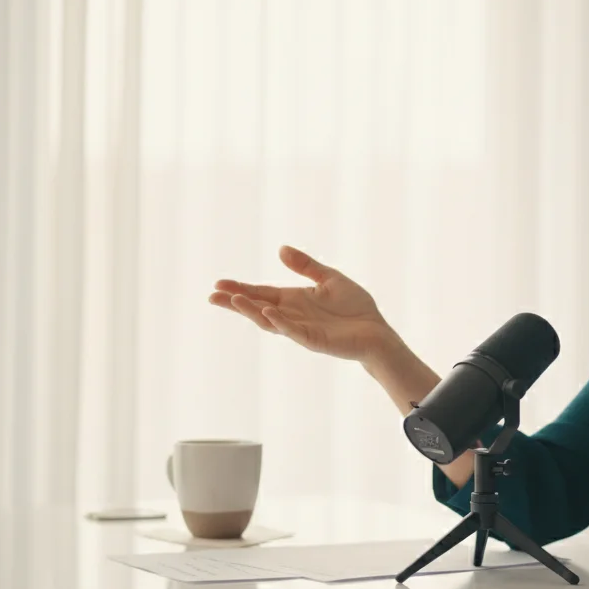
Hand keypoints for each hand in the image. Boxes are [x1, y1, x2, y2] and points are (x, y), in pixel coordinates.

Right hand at [210, 245, 395, 362]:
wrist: (376, 331)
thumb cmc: (355, 307)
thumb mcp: (329, 278)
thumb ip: (306, 265)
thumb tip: (280, 249)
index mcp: (294, 300)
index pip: (261, 293)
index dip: (241, 289)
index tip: (218, 284)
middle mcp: (292, 315)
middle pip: (258, 308)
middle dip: (236, 302)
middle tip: (212, 296)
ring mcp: (301, 329)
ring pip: (270, 321)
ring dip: (251, 311)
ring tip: (233, 301)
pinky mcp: (314, 340)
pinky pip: (293, 331)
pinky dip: (280, 322)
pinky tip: (268, 311)